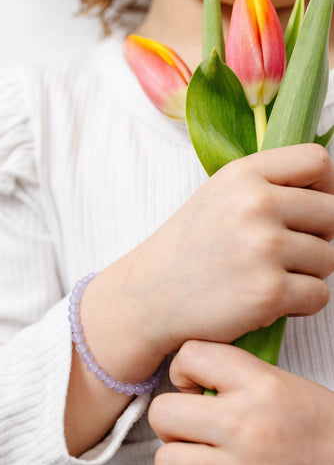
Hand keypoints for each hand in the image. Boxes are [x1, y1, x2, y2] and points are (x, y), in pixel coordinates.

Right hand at [121, 143, 333, 356]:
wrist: (149, 296)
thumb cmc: (190, 249)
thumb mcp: (219, 195)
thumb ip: (268, 185)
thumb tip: (329, 193)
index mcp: (243, 175)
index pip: (317, 161)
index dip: (326, 187)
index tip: (313, 207)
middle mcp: (255, 205)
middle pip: (332, 213)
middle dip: (319, 236)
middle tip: (287, 252)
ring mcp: (264, 248)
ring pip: (329, 258)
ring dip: (308, 273)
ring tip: (270, 276)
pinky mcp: (269, 292)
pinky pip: (320, 294)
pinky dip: (301, 302)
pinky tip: (269, 300)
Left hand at [145, 340, 333, 464]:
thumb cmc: (331, 436)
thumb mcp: (291, 388)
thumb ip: (241, 381)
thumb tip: (191, 386)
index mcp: (264, 386)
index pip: (190, 356)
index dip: (182, 371)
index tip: (193, 388)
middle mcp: (250, 427)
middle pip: (165, 413)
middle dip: (171, 422)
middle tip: (190, 431)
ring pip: (166, 462)